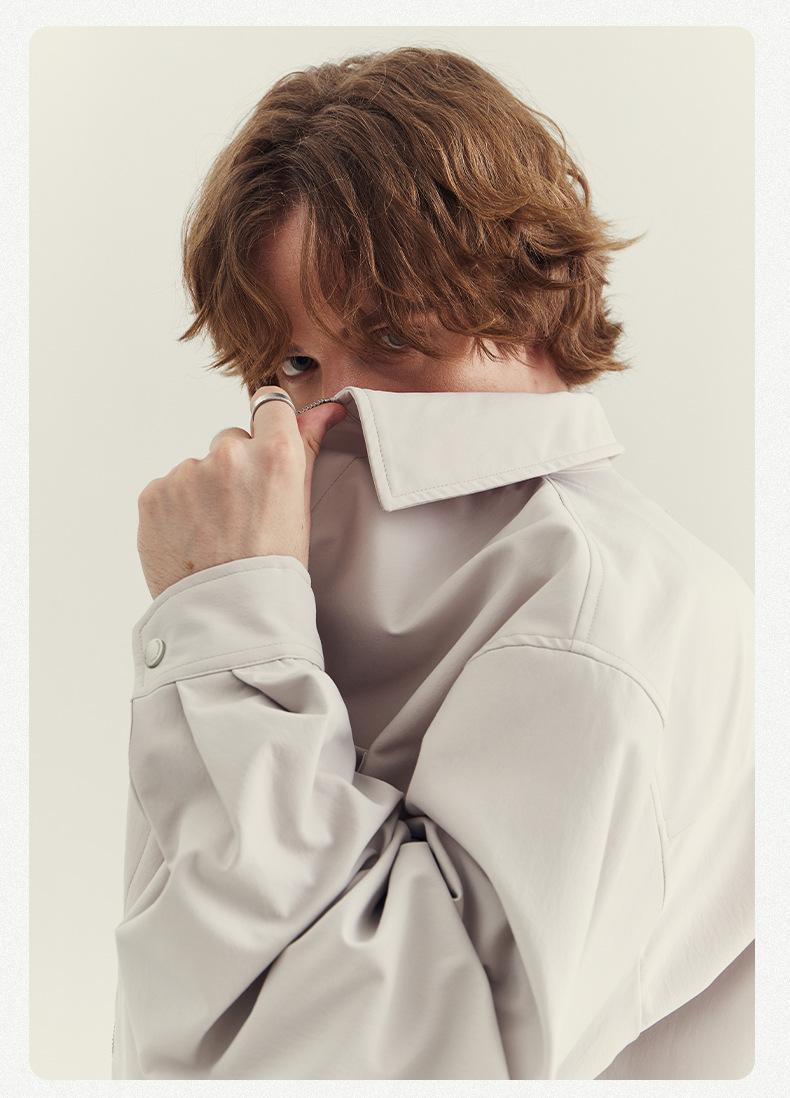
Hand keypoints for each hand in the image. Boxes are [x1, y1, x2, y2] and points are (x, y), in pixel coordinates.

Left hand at [136, 386, 346, 599]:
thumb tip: (326, 409)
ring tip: (214, 535)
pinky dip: (176, 511)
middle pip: (230, 441)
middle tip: (241, 515)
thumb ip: (307, 447)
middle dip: (234, 469)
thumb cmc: (274, 566)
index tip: (266, 451)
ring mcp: (187, 473)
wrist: (229, 617)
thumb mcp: (300, 505)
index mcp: (275, 455)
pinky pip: (168, 491)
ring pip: (197, 469)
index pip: (270, 405)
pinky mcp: (154, 494)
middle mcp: (230, 454)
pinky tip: (191, 540)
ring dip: (202, 492)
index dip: (268, 427)